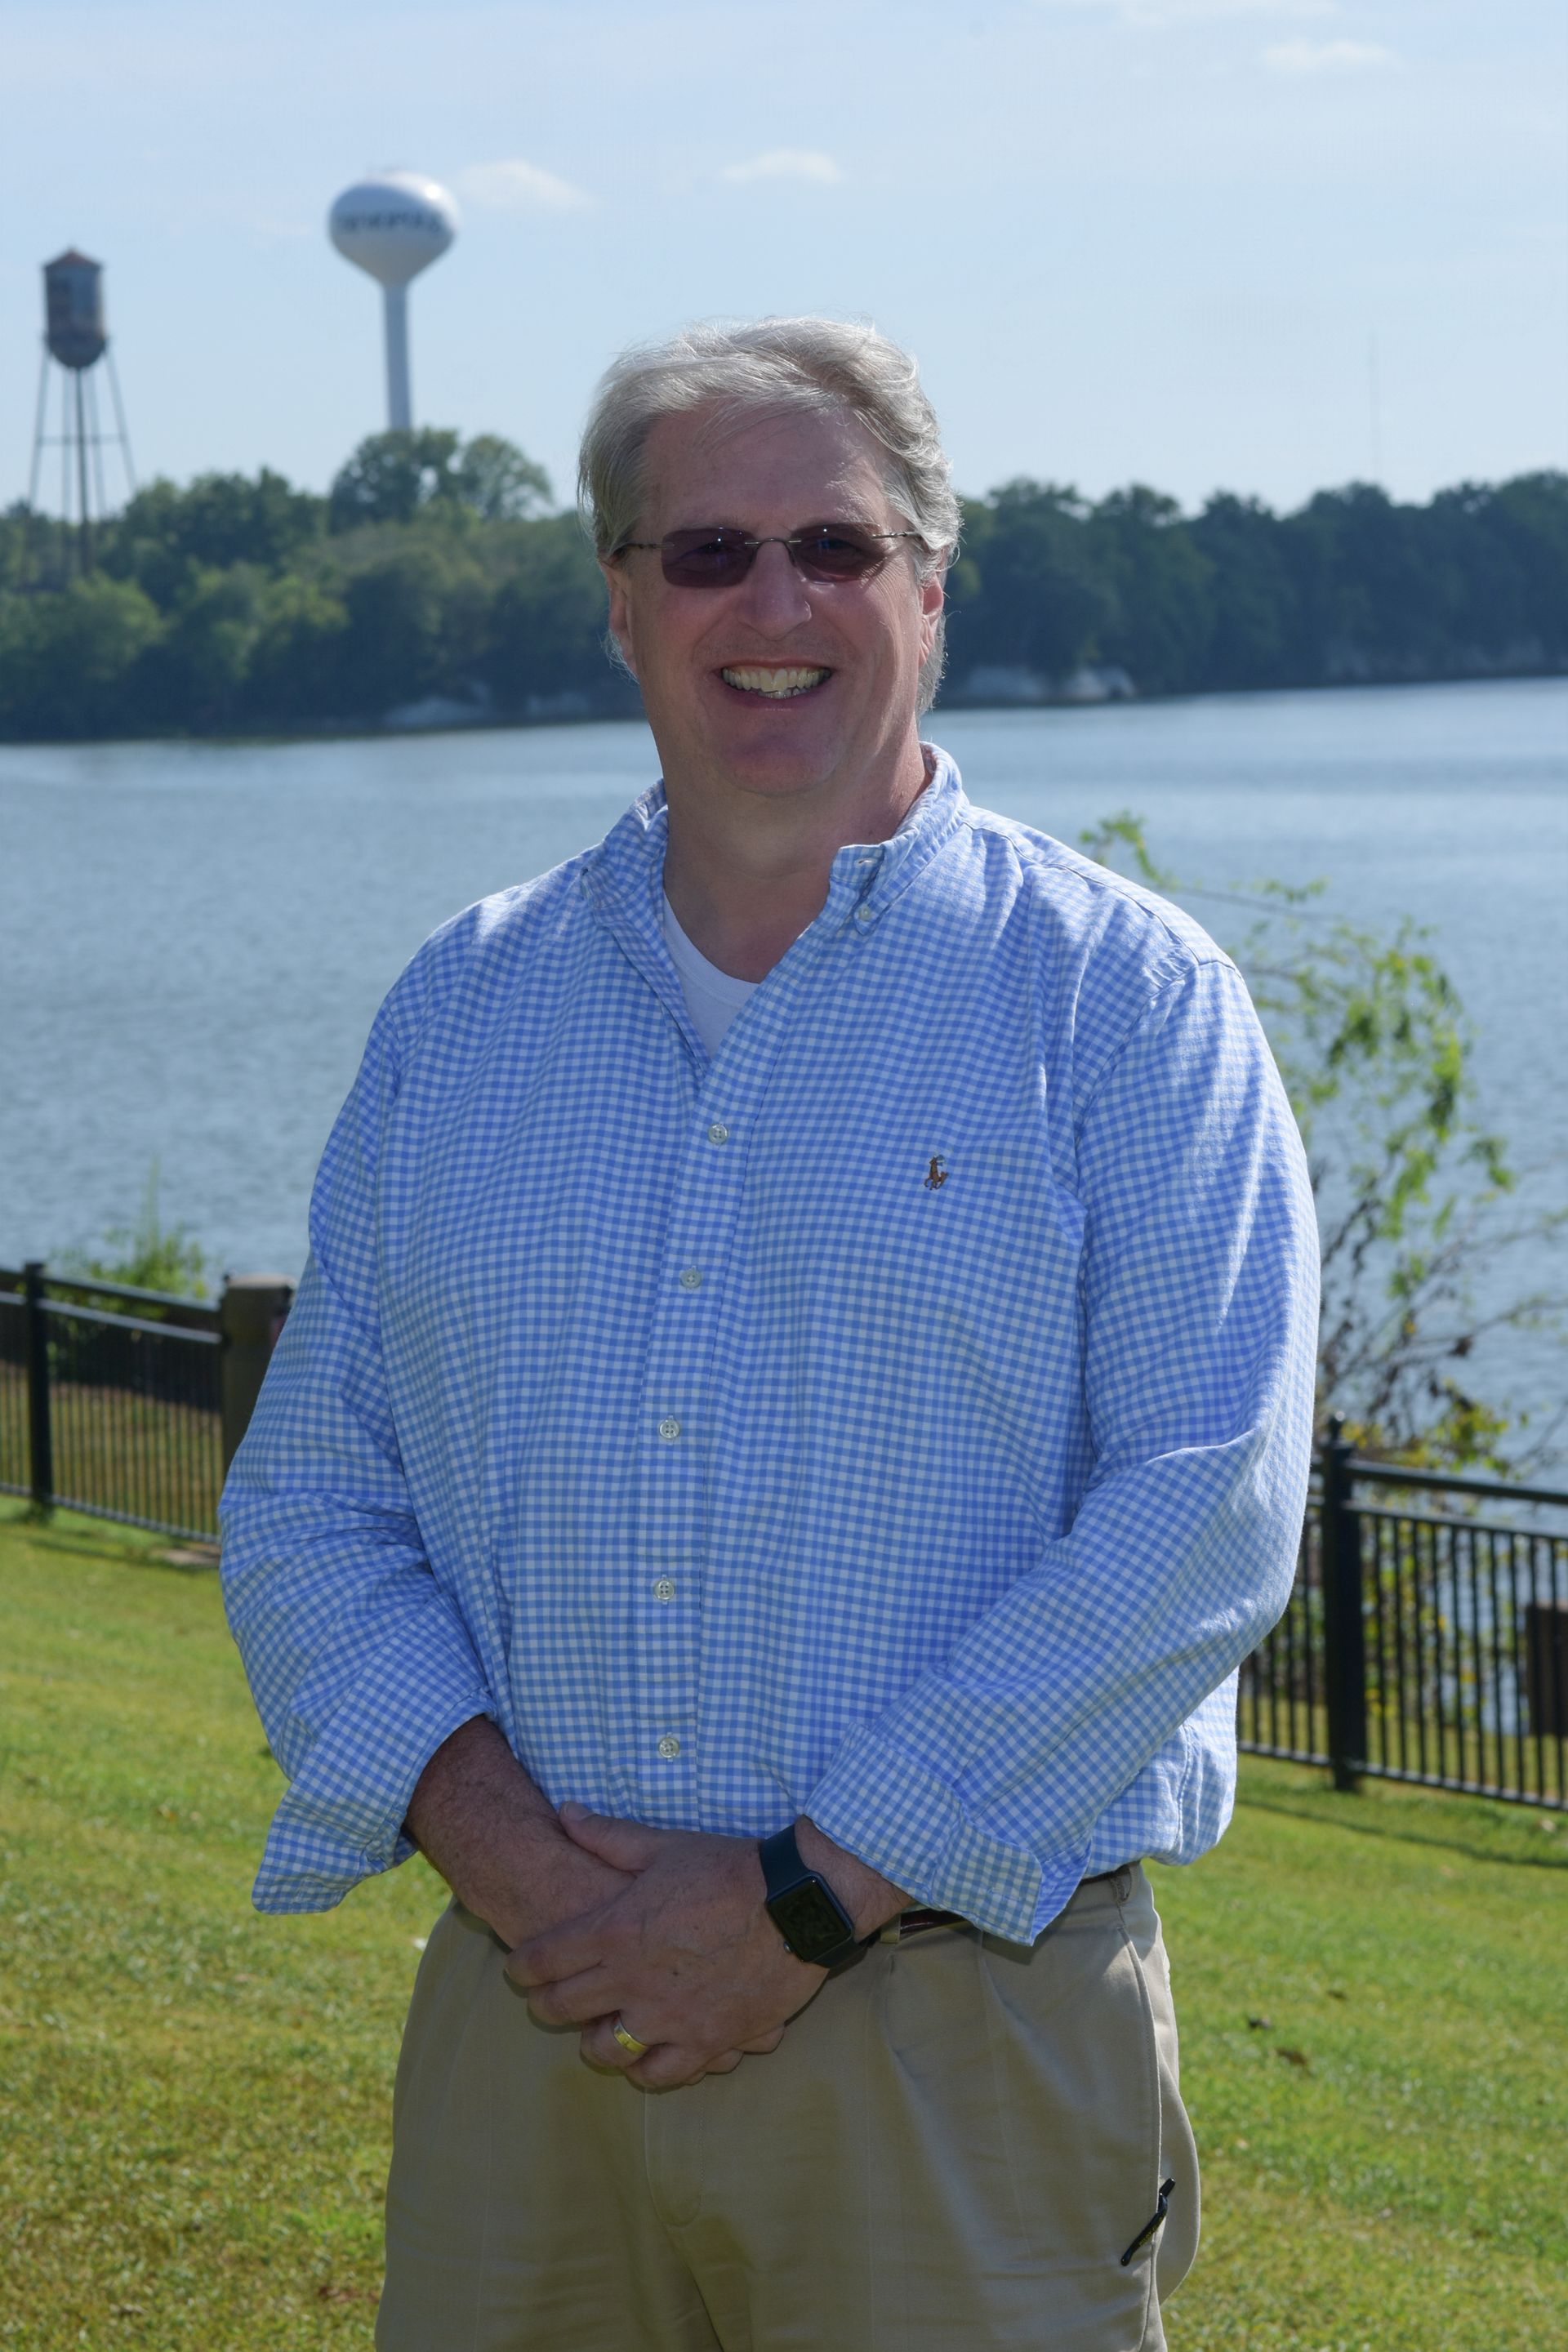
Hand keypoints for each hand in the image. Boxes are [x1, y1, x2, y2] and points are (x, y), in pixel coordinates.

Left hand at [505, 1808, 825, 2090]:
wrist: (798, 1902)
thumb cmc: (729, 1868)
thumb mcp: (664, 1845)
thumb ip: (607, 1835)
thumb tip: (564, 1812)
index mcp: (616, 1929)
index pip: (543, 1959)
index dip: (522, 1967)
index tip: (521, 1969)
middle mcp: (632, 1980)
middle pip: (561, 2008)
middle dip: (545, 2004)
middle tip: (547, 1999)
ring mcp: (669, 2017)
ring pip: (605, 2051)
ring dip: (592, 2042)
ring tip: (597, 2031)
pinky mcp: (707, 2042)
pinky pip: (660, 2074)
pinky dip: (645, 2069)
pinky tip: (645, 2055)